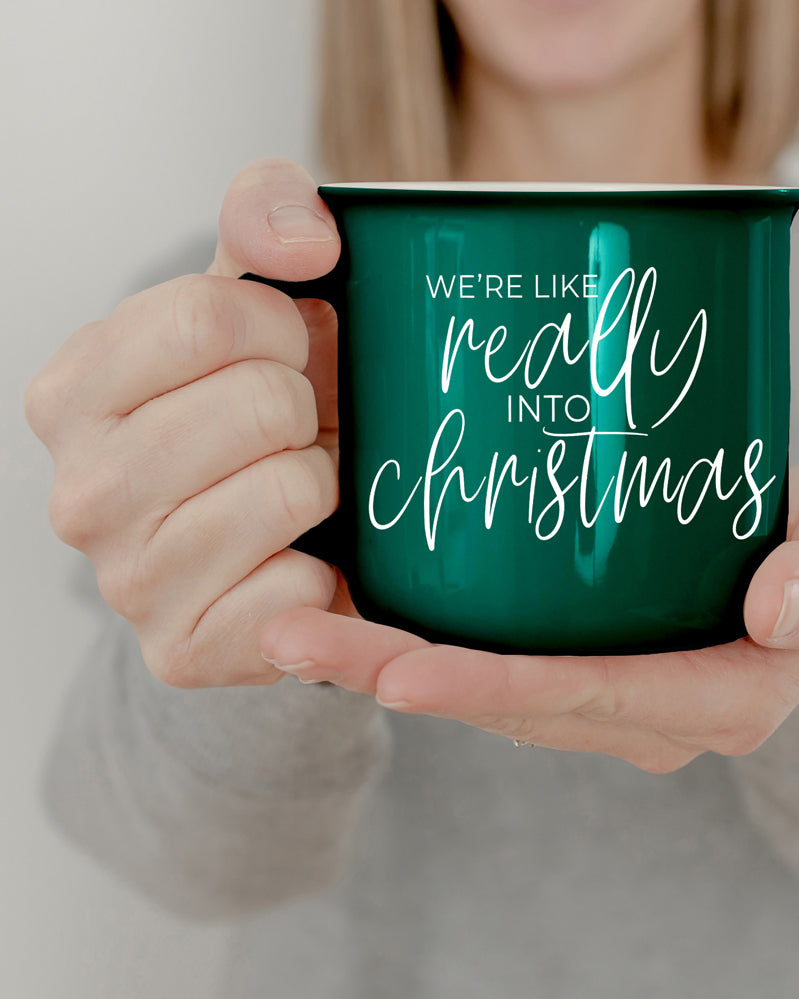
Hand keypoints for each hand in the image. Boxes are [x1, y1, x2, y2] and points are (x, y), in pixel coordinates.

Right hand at [24, 158, 347, 687]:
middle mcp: (81, 492)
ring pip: (294, 490)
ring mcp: (128, 582)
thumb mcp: (250, 296)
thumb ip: (265, 216)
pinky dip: (323, 569)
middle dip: (304, 410)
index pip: (211, 316)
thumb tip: (308, 242)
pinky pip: (300, 590)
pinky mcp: (185, 651)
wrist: (266, 537)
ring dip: (320, 483)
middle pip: (263, 404)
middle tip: (289, 434)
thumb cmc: (255, 408)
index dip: (281, 330)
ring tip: (292, 491)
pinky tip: (295, 561)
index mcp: (74, 390)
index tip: (280, 356)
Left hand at [260, 456, 798, 771]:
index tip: (397, 671)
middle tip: (295, 640)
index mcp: (717, 694)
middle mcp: (647, 711)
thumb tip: (780, 608)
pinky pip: (492, 663)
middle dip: (399, 675)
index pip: (588, 698)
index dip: (491, 690)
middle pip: (510, 702)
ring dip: (387, 663)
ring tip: (291, 630)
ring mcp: (609, 692)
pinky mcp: (582, 659)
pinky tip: (350, 608)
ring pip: (486, 689)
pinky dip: (419, 644)